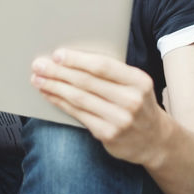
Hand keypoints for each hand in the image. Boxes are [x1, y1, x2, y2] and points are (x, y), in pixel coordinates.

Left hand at [31, 49, 166, 163]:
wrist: (155, 139)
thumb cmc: (138, 103)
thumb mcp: (135, 84)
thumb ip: (112, 73)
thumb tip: (73, 58)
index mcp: (139, 80)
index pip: (103, 66)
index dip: (77, 60)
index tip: (57, 54)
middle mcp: (131, 100)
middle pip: (87, 82)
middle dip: (59, 72)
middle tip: (39, 65)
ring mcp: (120, 120)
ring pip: (79, 99)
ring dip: (55, 88)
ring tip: (38, 80)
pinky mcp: (108, 135)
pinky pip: (78, 115)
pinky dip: (61, 103)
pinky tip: (50, 96)